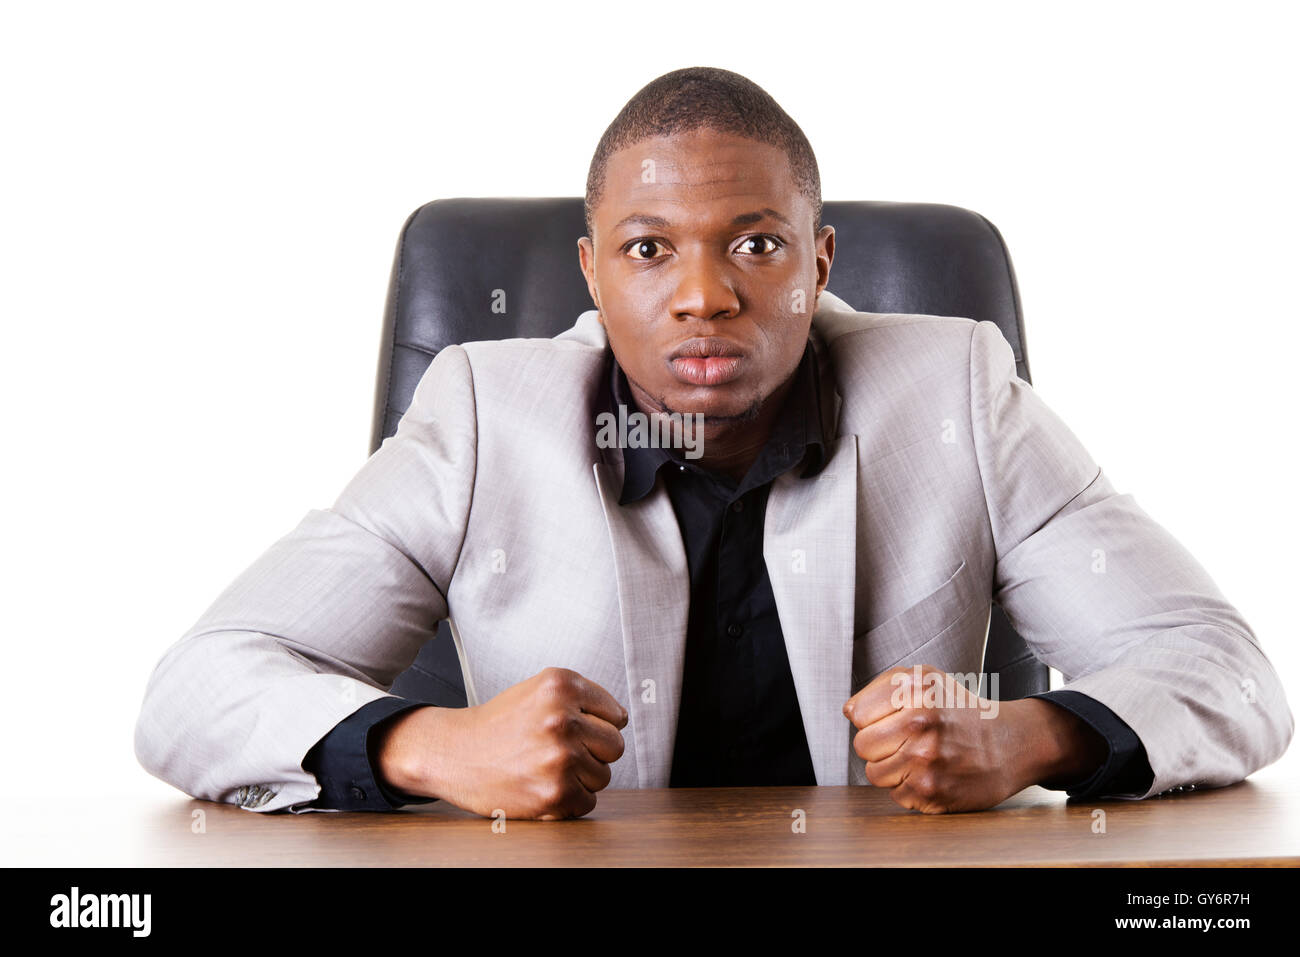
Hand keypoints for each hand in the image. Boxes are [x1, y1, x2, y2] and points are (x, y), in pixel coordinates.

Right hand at [373, 666, 627, 819]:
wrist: (454, 753)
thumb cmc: (499, 724)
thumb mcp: (538, 690)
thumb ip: (582, 698)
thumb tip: (621, 720)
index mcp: (561, 685)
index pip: (616, 715)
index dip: (596, 726)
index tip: (573, 730)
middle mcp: (562, 718)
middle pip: (615, 746)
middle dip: (592, 752)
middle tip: (560, 751)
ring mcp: (559, 757)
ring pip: (602, 776)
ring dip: (579, 777)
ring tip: (545, 767)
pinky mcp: (553, 792)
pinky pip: (587, 801)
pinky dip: (569, 800)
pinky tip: (542, 785)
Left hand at [843, 664, 1106, 812]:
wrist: (1010, 743)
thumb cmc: (962, 711)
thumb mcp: (926, 679)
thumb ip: (883, 687)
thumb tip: (850, 712)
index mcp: (916, 692)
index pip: (857, 714)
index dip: (871, 718)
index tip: (890, 718)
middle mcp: (921, 725)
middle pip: (861, 745)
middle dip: (879, 744)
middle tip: (904, 740)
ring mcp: (926, 762)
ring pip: (874, 773)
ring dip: (891, 768)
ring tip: (918, 757)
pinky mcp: (932, 793)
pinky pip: (895, 794)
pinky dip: (908, 787)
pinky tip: (930, 774)